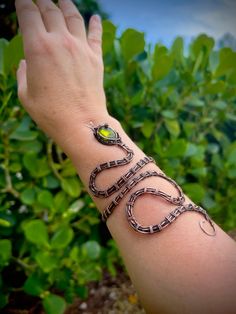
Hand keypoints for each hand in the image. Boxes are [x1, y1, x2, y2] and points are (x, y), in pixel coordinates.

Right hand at [16, 0, 107, 144]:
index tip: (22, 1)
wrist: (82, 124)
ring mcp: (81, 48)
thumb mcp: (26, 94)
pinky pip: (96, 34)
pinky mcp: (96, 58)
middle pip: (50, 9)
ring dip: (66, 4)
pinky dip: (96, 24)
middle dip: (42, 1)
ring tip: (62, 0)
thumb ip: (23, 73)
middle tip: (39, 0)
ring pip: (74, 16)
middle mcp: (60, 41)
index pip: (28, 12)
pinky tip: (96, 17)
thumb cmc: (50, 113)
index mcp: (37, 47)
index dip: (23, 3)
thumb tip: (25, 63)